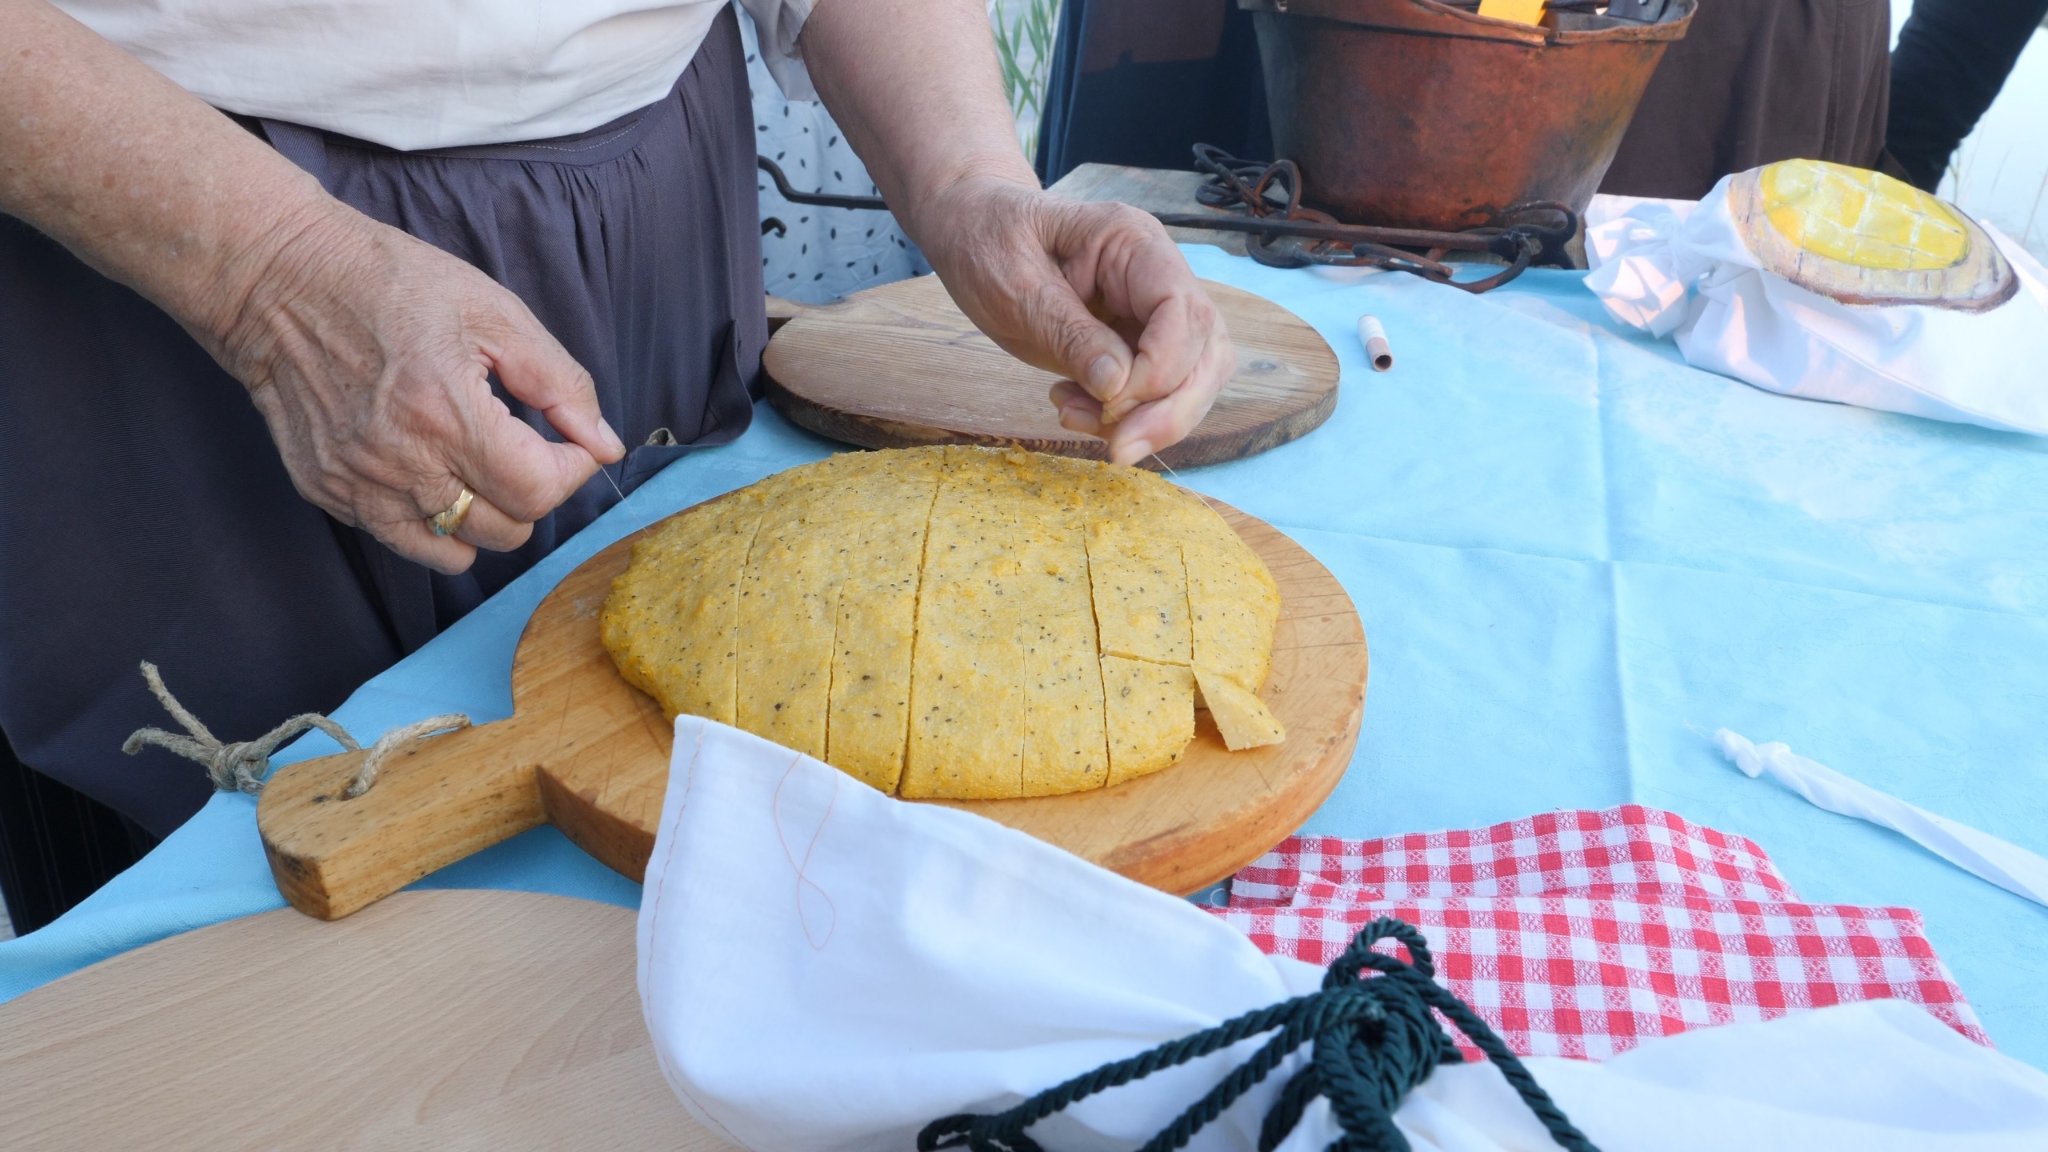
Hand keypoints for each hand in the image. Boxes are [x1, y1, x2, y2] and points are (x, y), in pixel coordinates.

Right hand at [209, 203, 624, 573]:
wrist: (276, 280)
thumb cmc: (390, 283)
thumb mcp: (494, 312)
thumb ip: (560, 383)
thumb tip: (605, 445)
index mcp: (446, 412)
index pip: (538, 491)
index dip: (572, 470)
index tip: (570, 442)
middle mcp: (400, 462)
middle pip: (506, 530)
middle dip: (535, 492)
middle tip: (526, 447)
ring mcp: (359, 485)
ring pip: (459, 549)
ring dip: (488, 516)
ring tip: (481, 465)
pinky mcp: (328, 493)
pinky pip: (406, 542)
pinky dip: (437, 524)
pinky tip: (436, 476)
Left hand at [910, 175, 1232, 465]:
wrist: (973, 230)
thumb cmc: (988, 242)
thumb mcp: (1013, 285)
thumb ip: (1067, 332)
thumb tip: (1117, 385)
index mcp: (1132, 241)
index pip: (1182, 310)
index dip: (1160, 369)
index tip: (1110, 403)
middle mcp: (1157, 272)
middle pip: (1206, 350)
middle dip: (1170, 409)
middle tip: (1117, 448)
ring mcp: (1153, 309)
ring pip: (1194, 377)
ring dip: (1149, 419)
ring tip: (1076, 419)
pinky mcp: (1139, 340)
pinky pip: (1159, 389)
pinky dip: (1126, 416)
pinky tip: (1076, 409)